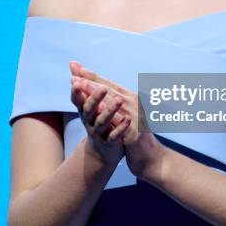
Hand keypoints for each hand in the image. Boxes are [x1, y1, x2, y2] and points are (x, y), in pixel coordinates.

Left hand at [69, 61, 166, 182]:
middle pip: (108, 89)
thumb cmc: (136, 135)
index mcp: (131, 98)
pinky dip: (108, 112)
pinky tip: (96, 108)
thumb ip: (116, 103)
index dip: (92, 76)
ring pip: (112, 100)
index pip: (108, 84)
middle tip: (74, 73)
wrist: (151, 157)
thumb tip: (101, 93)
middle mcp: (134, 103)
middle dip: (90, 81)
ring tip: (80, 86)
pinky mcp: (135, 131)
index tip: (75, 67)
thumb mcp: (126, 116)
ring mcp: (135, 116)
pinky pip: (119, 120)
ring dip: (95, 92)